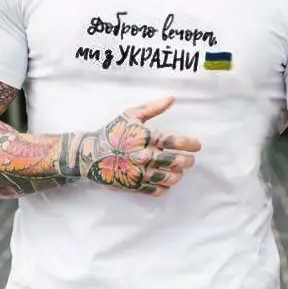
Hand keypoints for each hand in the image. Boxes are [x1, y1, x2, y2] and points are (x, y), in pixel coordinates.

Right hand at [81, 96, 200, 196]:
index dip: (189, 143)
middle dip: (187, 161)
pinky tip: (167, 181)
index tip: (197, 145)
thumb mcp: (130, 115)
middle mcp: (142, 156)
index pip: (172, 141)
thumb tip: (172, 98)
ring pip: (168, 177)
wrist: (90, 154)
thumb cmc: (113, 132)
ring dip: (178, 175)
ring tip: (180, 170)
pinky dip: (165, 187)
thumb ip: (153, 107)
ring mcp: (138, 173)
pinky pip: (156, 190)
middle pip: (174, 161)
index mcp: (143, 137)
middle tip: (190, 160)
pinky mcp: (134, 186)